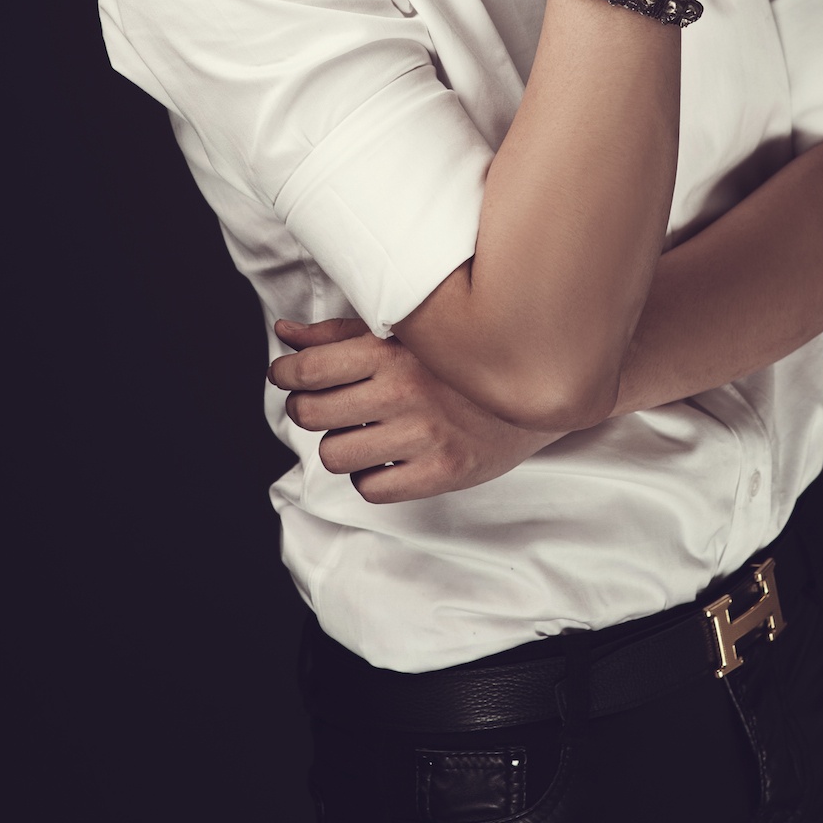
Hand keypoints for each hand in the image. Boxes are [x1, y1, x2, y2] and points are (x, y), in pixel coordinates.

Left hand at [269, 316, 563, 502]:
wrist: (539, 387)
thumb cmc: (459, 358)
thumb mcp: (403, 334)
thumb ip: (339, 335)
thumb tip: (284, 335)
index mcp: (393, 349)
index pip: (308, 369)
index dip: (285, 375)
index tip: (286, 377)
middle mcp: (405, 391)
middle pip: (311, 414)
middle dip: (308, 410)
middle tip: (325, 405)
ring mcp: (424, 436)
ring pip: (334, 455)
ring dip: (340, 446)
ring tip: (364, 432)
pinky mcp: (442, 473)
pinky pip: (370, 489)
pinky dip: (370, 476)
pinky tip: (388, 457)